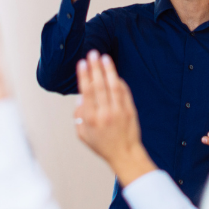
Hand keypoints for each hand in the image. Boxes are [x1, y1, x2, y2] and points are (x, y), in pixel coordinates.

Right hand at [74, 52, 154, 185]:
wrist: (124, 154)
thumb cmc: (102, 145)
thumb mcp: (83, 135)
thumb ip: (78, 116)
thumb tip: (80, 98)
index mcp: (91, 119)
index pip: (87, 93)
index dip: (84, 76)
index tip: (82, 64)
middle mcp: (104, 113)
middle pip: (99, 86)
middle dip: (95, 68)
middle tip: (92, 54)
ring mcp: (118, 111)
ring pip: (113, 86)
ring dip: (108, 70)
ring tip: (104, 58)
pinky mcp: (129, 110)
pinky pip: (124, 92)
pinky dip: (119, 82)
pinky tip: (114, 73)